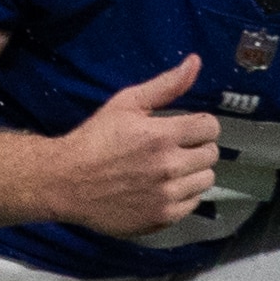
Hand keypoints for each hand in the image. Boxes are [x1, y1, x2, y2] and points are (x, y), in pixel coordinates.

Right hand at [38, 55, 215, 235]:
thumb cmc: (95, 139)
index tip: (187, 128)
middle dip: (197, 147)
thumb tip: (195, 62)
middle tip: (175, 147)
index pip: (211, 128)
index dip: (201, 125)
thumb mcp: (126, 103)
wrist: (68, 181)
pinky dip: (184, 194)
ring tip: (170, 167)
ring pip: (206, 179)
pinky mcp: (162, 217)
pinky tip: (163, 186)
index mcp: (162, 135)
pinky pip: (193, 203)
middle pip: (211, 154)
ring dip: (193, 171)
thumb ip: (165, 85)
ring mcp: (166, 195)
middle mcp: (168, 167)